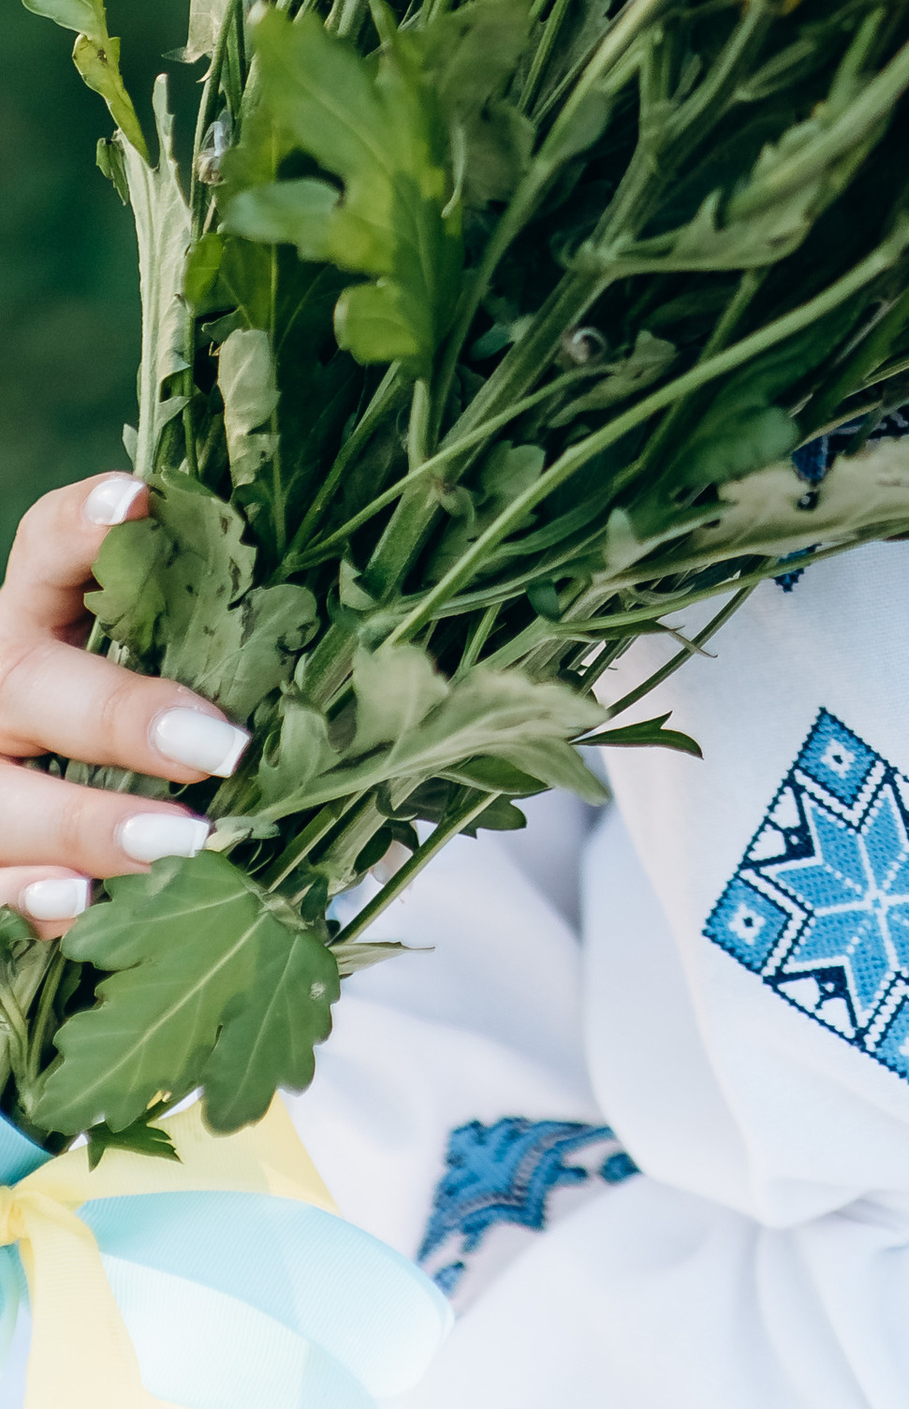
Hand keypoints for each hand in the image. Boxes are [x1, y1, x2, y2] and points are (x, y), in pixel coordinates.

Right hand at [0, 480, 251, 934]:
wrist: (45, 791)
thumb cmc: (144, 710)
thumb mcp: (167, 662)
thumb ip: (223, 644)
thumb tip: (372, 654)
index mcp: (39, 615)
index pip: (46, 545)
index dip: (82, 521)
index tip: (137, 502)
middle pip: (28, 688)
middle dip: (124, 718)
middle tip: (217, 749)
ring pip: (3, 803)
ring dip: (88, 827)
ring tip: (181, 843)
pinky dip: (33, 902)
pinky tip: (84, 906)